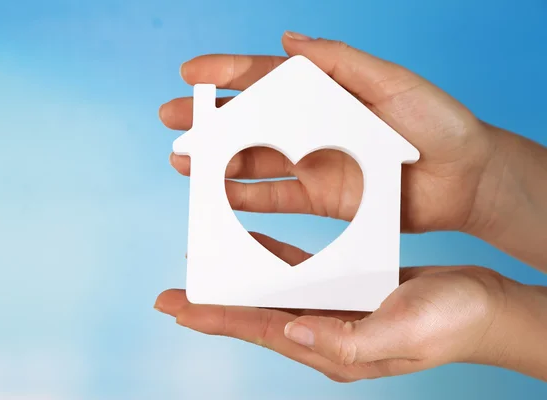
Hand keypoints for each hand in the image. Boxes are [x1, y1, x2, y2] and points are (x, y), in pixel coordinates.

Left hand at [155, 233, 546, 381]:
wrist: (485, 307)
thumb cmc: (452, 323)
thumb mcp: (403, 332)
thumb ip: (346, 338)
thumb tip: (291, 333)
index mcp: (334, 347)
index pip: (261, 331)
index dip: (217, 319)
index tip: (176, 309)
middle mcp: (325, 333)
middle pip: (255, 317)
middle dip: (214, 306)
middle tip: (173, 296)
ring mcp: (334, 313)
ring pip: (271, 296)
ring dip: (236, 284)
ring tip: (204, 270)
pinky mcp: (346, 292)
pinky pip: (298, 276)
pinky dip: (271, 263)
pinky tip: (254, 249)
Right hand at [160, 31, 495, 233]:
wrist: (463, 178)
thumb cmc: (436, 122)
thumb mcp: (391, 82)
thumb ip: (339, 62)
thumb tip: (288, 38)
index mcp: (324, 92)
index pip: (265, 78)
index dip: (226, 73)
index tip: (190, 73)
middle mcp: (311, 126)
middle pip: (249, 121)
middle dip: (208, 118)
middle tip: (172, 117)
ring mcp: (313, 163)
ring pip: (254, 160)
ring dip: (217, 161)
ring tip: (183, 160)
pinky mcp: (322, 197)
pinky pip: (276, 198)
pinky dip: (246, 197)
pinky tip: (218, 194)